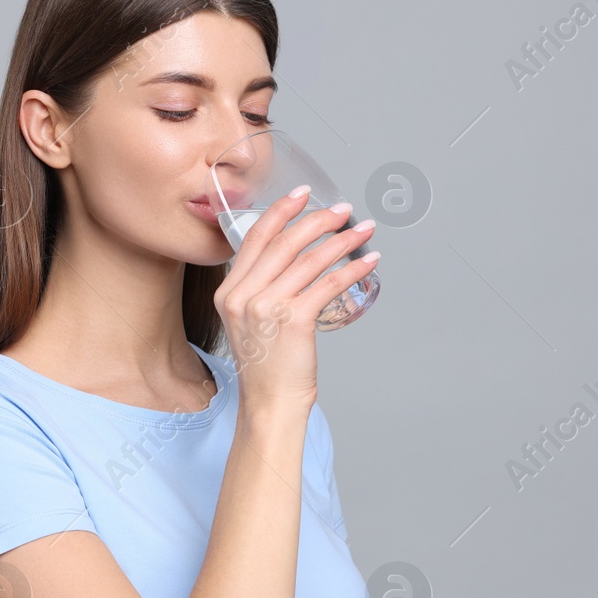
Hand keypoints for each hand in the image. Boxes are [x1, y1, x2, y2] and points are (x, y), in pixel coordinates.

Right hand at [211, 186, 377, 415]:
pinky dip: (352, 269)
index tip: (302, 194)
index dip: (281, 211)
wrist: (269, 403)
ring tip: (363, 230)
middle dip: (318, 220)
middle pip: (285, 242)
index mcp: (229, 291)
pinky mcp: (293, 320)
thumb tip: (291, 259)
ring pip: (310, 260)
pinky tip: (368, 261)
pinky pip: (329, 284)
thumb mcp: (247, 322)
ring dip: (342, 240)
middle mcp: (242, 295)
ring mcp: (266, 307)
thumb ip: (258, 290)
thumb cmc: (266, 366)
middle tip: (343, 210)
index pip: (255, 238)